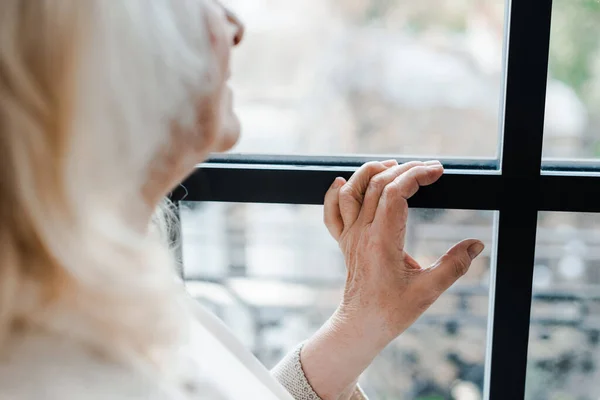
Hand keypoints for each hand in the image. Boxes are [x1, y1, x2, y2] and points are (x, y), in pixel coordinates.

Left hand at [324, 160, 483, 342]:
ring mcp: (350, 236)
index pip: (396, 193)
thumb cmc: (392, 311)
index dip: (417, 175)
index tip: (437, 170)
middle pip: (378, 185)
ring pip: (351, 192)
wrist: (361, 325)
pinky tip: (341, 182)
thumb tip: (477, 244)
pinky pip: (332, 212)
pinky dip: (334, 193)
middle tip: (428, 168)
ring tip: (393, 166)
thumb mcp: (429, 291)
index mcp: (382, 240)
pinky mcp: (344, 242)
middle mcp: (362, 233)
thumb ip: (454, 265)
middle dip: (404, 169)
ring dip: (370, 173)